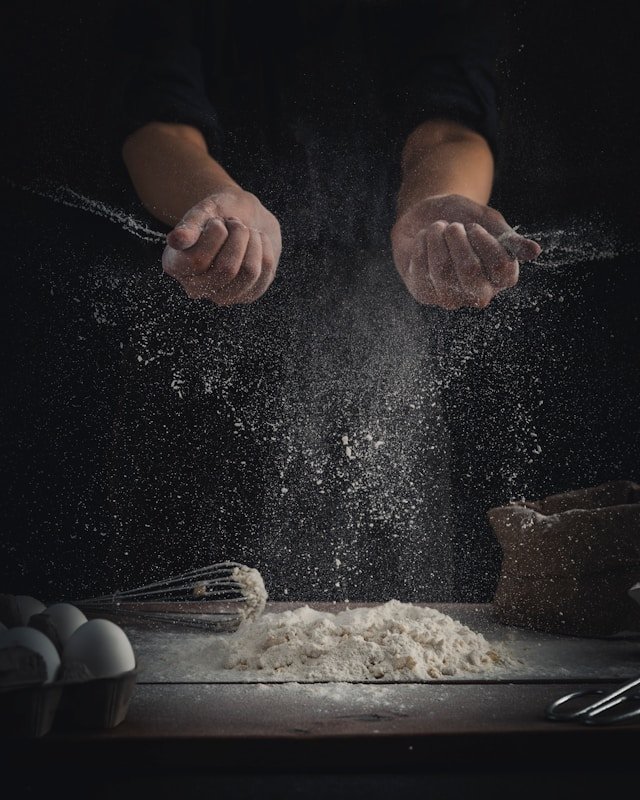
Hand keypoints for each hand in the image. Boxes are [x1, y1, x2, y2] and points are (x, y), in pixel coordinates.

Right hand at [162, 188, 281, 304]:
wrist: (243, 218)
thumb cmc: (219, 214)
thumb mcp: (204, 212)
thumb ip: (189, 225)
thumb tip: (176, 240)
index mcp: (175, 266)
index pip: (197, 260)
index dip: (215, 235)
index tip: (218, 221)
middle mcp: (195, 288)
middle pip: (227, 269)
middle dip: (238, 236)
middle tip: (236, 223)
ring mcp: (222, 296)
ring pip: (249, 272)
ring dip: (253, 242)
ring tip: (246, 231)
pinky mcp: (247, 296)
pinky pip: (265, 272)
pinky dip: (265, 248)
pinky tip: (256, 241)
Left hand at [391, 194, 541, 309]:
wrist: (426, 215)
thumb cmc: (463, 218)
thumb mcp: (487, 220)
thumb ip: (509, 238)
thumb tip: (535, 252)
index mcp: (501, 277)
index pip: (502, 268)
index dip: (486, 242)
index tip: (473, 226)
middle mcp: (478, 293)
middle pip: (471, 271)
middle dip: (458, 241)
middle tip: (453, 226)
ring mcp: (451, 298)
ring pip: (443, 271)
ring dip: (437, 240)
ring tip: (437, 228)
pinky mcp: (425, 295)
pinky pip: (421, 271)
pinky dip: (422, 245)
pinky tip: (424, 238)